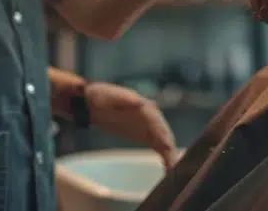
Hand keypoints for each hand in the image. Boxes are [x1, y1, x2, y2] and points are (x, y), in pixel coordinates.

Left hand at [48, 68, 178, 167]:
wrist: (93, 104)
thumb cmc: (100, 96)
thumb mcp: (108, 96)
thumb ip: (125, 99)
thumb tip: (141, 102)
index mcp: (143, 105)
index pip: (156, 120)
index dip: (162, 133)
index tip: (167, 145)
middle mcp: (150, 116)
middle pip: (164, 133)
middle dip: (170, 148)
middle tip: (175, 164)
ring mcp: (149, 126)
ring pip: (163, 142)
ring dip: (170, 156)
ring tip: (174, 171)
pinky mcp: (146, 136)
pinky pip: (158, 147)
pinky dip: (164, 158)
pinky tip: (168, 169)